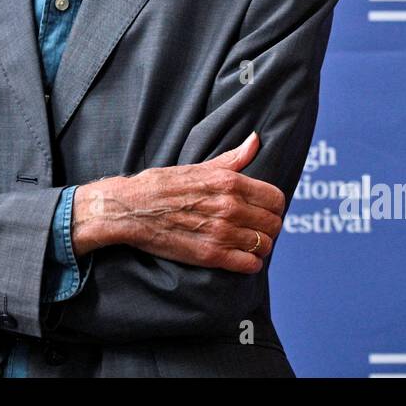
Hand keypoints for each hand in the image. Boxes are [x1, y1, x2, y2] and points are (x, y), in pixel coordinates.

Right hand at [70, 131, 283, 272]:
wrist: (130, 209)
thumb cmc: (161, 185)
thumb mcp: (198, 166)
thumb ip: (232, 158)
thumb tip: (255, 141)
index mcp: (229, 182)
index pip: (275, 198)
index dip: (274, 206)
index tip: (265, 210)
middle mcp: (230, 206)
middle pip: (273, 223)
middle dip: (268, 227)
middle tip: (256, 229)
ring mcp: (221, 232)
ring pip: (263, 245)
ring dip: (259, 246)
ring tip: (248, 244)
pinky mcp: (210, 255)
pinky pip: (248, 265)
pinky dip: (250, 264)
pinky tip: (241, 259)